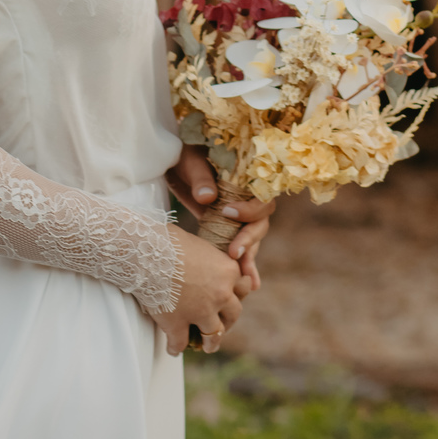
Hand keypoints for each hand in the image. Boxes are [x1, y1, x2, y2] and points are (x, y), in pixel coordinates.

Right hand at [152, 227, 245, 356]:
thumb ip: (210, 260)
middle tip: (221, 326)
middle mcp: (220, 294)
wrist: (147, 249)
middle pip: (233, 315)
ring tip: (206, 345)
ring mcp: (201, 312)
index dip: (234, 295)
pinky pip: (180, 343)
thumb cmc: (170, 240)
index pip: (242, 288)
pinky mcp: (178, 324)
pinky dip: (176, 347)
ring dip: (210, 342)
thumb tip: (205, 263)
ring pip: (213, 335)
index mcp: (228, 271)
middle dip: (227, 322)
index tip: (229, 301)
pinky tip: (172, 348)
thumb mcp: (200, 245)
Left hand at [166, 145, 275, 291]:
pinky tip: (250, 282)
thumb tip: (207, 197)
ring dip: (249, 258)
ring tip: (245, 280)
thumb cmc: (186, 156)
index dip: (250, 209)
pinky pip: (240, 246)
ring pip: (253, 238)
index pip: (262, 197)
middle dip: (249, 240)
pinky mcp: (228, 228)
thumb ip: (200, 177)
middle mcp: (247, 199)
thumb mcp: (191, 161)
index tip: (228, 213)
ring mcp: (239, 215)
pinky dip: (245, 264)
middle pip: (260, 222)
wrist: (175, 164)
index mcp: (246, 178)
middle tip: (233, 253)